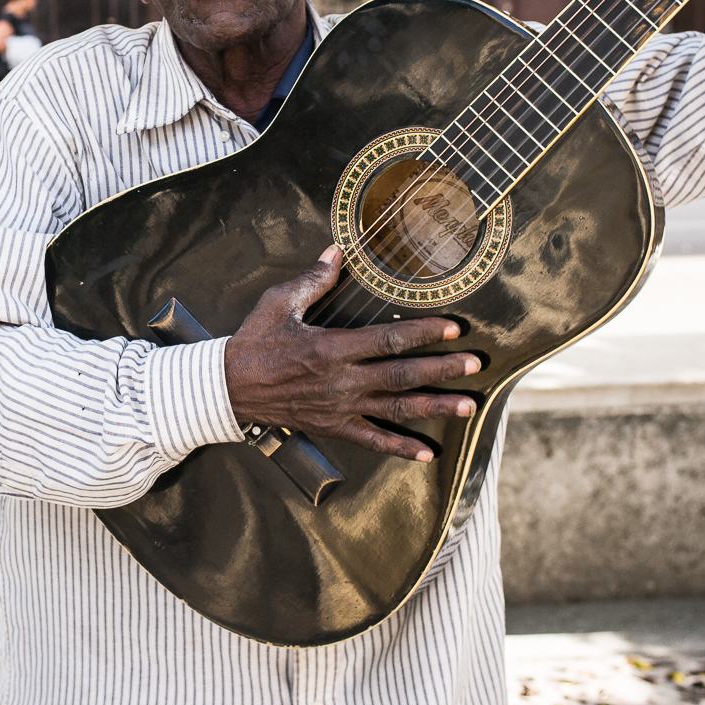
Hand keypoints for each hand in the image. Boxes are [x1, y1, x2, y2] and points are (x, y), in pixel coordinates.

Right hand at [223, 246, 485, 461]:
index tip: (454, 328)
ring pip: (396, 409)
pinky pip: (372, 440)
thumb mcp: (278, 303)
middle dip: (442, 370)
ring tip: (468, 407)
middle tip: (475, 365)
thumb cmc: (254, 342)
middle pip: (402, 375)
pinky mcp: (334, 427)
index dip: (424, 333)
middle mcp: (342, 381)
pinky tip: (427, 453)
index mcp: (332, 348)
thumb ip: (313, 280)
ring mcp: (341, 407)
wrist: (228, 389)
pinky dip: (400, 448)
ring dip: (434, 407)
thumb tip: (337, 252)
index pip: (388, 340)